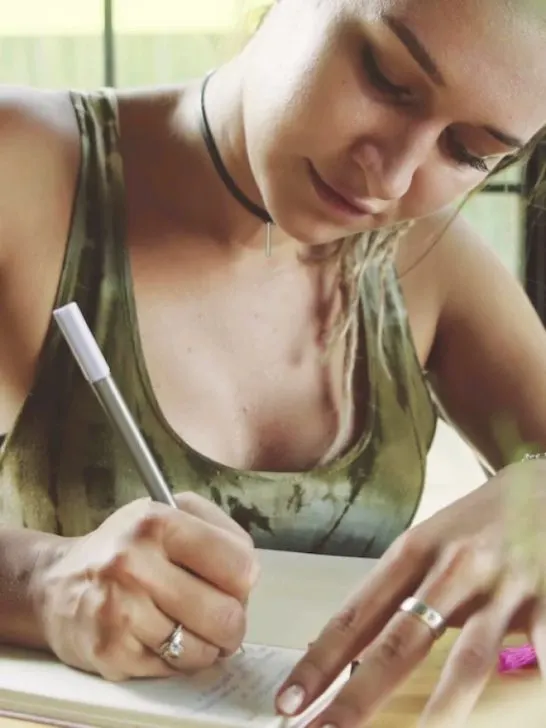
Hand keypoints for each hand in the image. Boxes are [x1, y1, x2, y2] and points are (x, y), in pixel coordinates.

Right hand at [33, 492, 258, 680]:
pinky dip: (178, 660)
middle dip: (232, 621)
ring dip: (207, 644)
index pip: (239, 564)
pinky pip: (174, 669)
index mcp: (156, 522)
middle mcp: (133, 563)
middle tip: (220, 615)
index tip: (234, 581)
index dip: (244, 579)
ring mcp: (119, 610)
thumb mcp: (169, 513)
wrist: (58, 584)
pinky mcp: (110, 651)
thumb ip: (219, 531)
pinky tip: (163, 638)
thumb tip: (249, 575)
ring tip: (192, 626)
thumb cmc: (126, 548)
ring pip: (202, 649)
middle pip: (225, 615)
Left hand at [275, 459, 545, 726]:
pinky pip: (543, 651)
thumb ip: (404, 587)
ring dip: (439, 713)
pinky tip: (523, 716)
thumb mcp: (434, 539)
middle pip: (397, 643)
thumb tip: (358, 644)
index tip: (289, 700)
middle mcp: (451, 568)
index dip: (319, 661)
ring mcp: (502, 585)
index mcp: (413, 551)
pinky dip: (534, 680)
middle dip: (357, 698)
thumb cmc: (482, 518)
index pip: (355, 615)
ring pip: (466, 660)